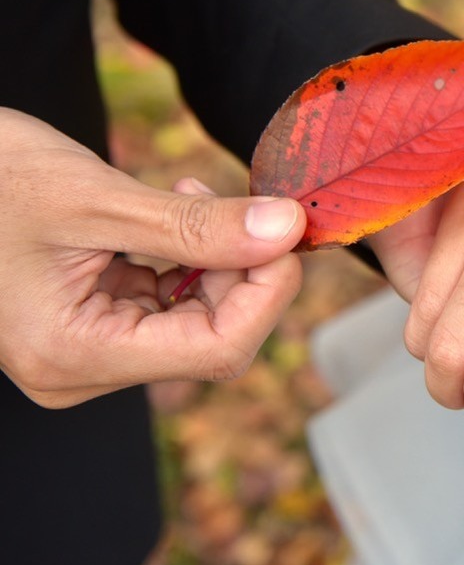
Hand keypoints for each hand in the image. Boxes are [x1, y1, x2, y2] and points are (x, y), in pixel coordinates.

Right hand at [0, 108, 305, 407]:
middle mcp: (81, 370)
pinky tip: (173, 213)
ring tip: (186, 194)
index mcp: (73, 355)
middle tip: (241, 205)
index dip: (268, 292)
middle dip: (243, 270)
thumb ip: (198, 225)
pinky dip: (189, 260)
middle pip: (214, 339)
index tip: (286, 231)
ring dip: (216, 259)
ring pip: (198, 320)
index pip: (218, 350)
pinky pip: (170, 304)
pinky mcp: (94, 325)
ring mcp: (87, 352)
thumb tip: (288, 228)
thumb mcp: (98, 198)